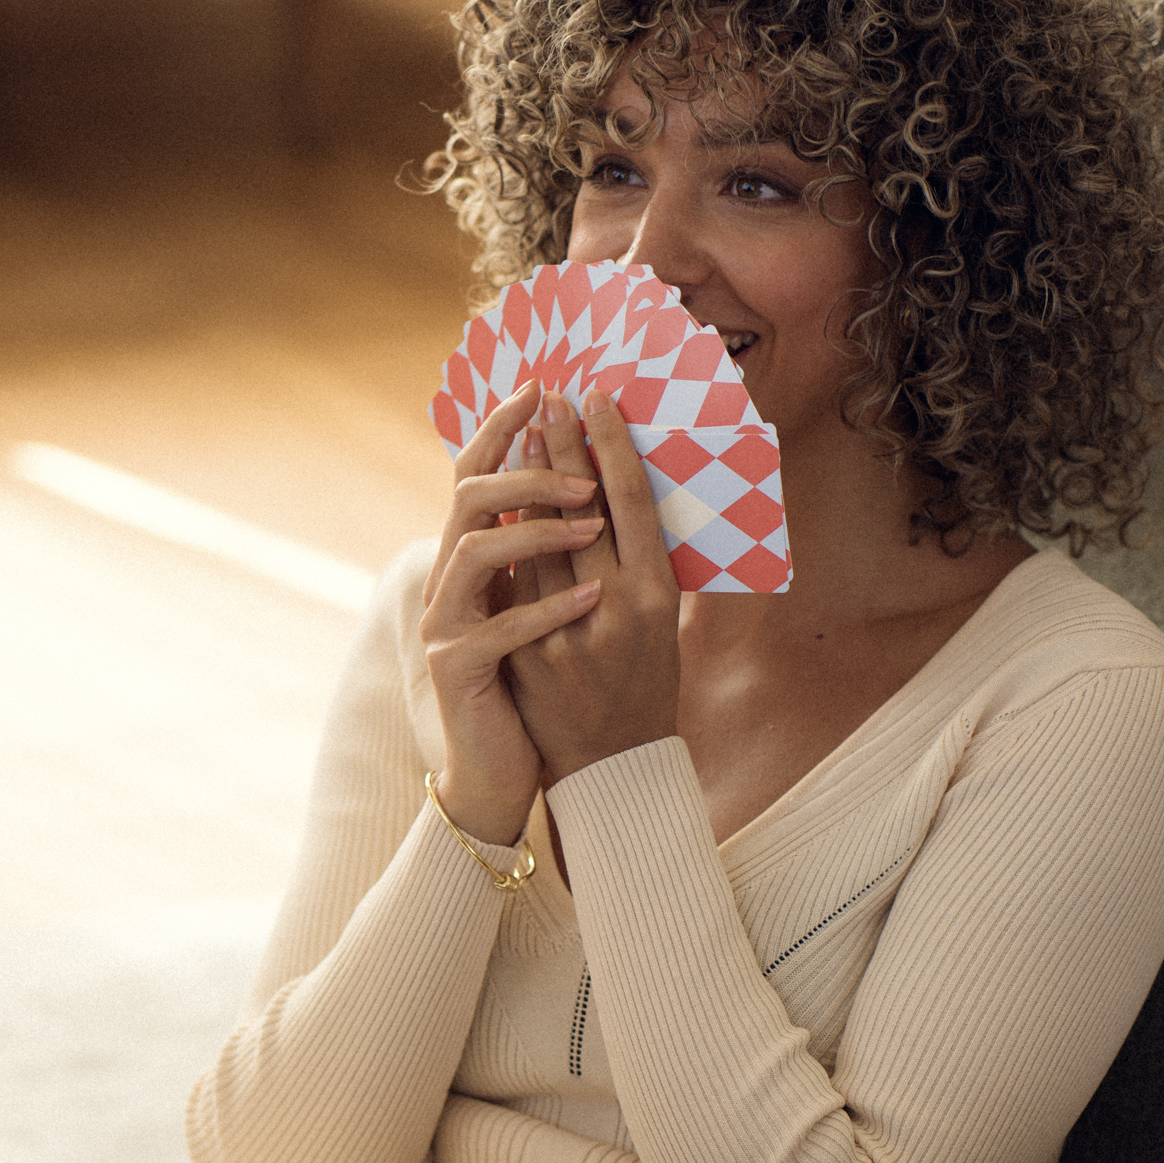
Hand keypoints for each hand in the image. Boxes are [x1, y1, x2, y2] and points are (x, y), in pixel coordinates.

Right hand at [419, 379, 608, 844]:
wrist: (503, 767)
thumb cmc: (536, 685)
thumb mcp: (543, 604)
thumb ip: (549, 551)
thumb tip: (595, 478)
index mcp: (471, 558)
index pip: (476, 474)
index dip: (503, 428)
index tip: (544, 388)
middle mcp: (450, 581)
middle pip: (470, 498)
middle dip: (527, 468)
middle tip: (579, 451)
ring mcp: (447, 623)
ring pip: (475, 552)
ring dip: (537, 529)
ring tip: (594, 521)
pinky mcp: (457, 668)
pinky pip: (499, 627)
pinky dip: (549, 608)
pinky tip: (594, 596)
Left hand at [502, 390, 681, 781]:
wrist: (612, 764)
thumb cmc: (646, 684)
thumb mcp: (665, 623)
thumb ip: (642, 564)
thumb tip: (620, 492)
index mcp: (658, 595)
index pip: (631, 500)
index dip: (610, 444)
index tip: (595, 398)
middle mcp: (614, 607)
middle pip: (580, 507)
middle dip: (561, 446)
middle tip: (549, 399)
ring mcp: (563, 630)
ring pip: (537, 536)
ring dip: (526, 482)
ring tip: (521, 434)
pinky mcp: (524, 650)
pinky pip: (512, 580)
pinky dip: (507, 538)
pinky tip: (498, 501)